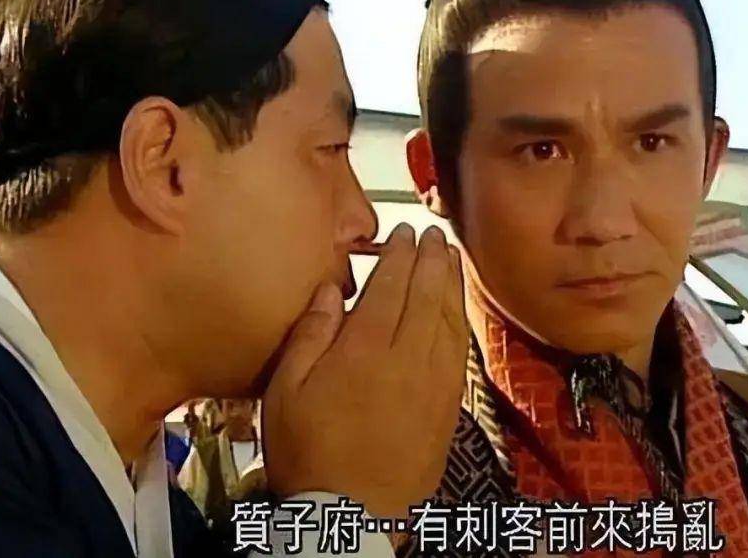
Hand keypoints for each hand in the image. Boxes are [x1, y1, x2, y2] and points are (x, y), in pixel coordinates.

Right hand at [260, 223, 467, 518]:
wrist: (353, 514)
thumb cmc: (310, 452)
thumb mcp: (287, 391)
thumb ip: (310, 335)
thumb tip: (329, 289)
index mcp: (365, 349)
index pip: (391, 286)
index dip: (399, 255)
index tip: (404, 232)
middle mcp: (408, 357)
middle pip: (427, 295)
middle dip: (432, 260)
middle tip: (434, 235)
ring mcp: (435, 382)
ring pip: (449, 319)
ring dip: (451, 284)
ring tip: (450, 259)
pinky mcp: (449, 405)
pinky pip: (460, 350)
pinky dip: (459, 321)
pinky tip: (456, 311)